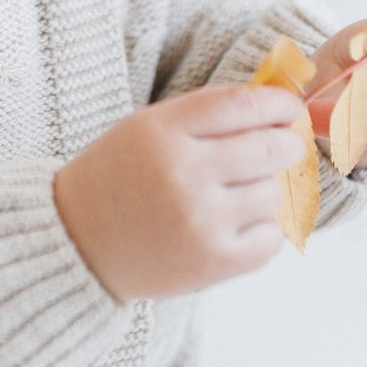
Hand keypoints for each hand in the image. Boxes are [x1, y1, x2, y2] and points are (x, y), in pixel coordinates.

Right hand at [52, 85, 309, 300]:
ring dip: (263, 190)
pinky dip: (262, 229)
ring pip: (272, 193)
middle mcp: (184, 175)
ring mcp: (201, 222)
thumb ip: (206, 114)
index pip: (244, 104)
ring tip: (233, 195)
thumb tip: (277, 108)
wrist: (77, 244)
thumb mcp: (147, 129)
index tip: (289, 109)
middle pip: (270, 147)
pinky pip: (271, 238)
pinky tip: (234, 225)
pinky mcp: (214, 263)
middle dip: (287, 144)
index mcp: (163, 133)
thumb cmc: (118, 178)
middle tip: (284, 146)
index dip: (278, 104)